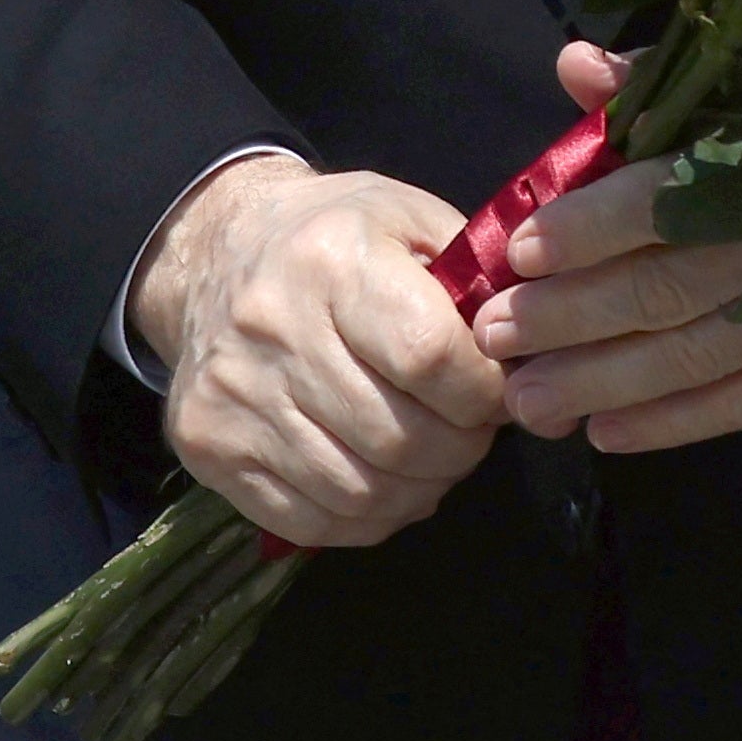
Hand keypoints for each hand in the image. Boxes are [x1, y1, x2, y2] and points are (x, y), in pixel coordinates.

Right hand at [129, 154, 499, 551]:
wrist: (213, 252)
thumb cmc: (332, 237)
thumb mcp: (407, 220)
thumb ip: (475, 282)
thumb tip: (533, 364)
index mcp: (330, 260)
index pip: (430, 357)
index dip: (483, 391)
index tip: (492, 390)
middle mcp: (271, 328)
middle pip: (399, 438)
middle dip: (459, 448)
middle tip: (468, 431)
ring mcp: (233, 396)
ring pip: (360, 492)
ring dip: (418, 490)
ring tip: (430, 458)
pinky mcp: (208, 445)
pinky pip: (312, 520)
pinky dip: (366, 517)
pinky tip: (382, 481)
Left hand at [478, 41, 741, 455]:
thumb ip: (672, 76)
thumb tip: (575, 69)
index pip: (673, 201)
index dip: (592, 228)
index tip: (520, 247)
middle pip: (668, 291)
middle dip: (570, 318)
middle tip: (492, 335)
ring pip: (696, 358)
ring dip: (602, 382)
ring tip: (524, 399)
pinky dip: (677, 422)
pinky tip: (606, 431)